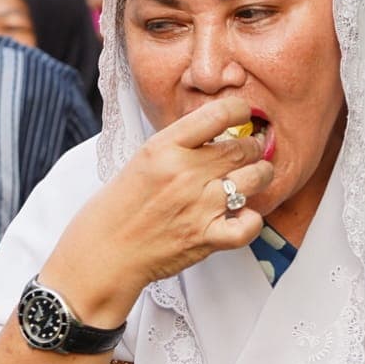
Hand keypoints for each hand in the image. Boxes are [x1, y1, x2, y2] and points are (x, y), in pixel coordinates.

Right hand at [43, 96, 274, 324]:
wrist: (103, 254)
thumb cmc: (117, 209)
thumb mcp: (141, 160)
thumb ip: (178, 145)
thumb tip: (213, 132)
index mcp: (164, 147)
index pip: (218, 114)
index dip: (239, 110)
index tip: (243, 114)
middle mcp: (184, 173)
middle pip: (242, 147)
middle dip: (253, 146)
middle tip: (250, 150)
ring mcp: (198, 206)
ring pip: (255, 178)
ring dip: (261, 175)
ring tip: (256, 176)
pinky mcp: (206, 237)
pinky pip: (250, 224)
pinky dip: (252, 220)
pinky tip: (243, 215)